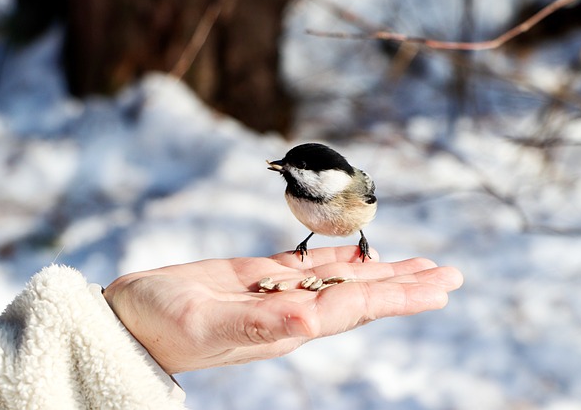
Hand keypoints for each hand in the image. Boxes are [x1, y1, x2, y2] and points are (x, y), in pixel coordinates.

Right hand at [102, 247, 462, 373]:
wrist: (128, 321)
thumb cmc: (157, 324)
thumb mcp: (203, 323)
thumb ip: (258, 325)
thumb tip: (310, 324)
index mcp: (286, 326)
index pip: (355, 308)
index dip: (399, 296)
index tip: (439, 288)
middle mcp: (291, 313)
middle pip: (363, 296)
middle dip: (408, 285)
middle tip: (452, 276)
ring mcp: (278, 294)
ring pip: (343, 280)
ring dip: (383, 272)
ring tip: (420, 266)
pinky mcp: (259, 278)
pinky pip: (311, 266)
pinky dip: (341, 258)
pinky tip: (361, 254)